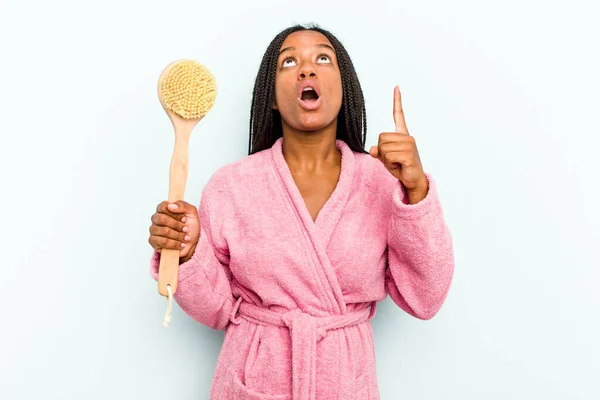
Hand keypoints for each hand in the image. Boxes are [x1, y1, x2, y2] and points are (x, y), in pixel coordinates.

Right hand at [148, 200, 199, 261]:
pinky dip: (175, 244)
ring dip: (178, 235)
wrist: (192, 243)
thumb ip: (183, 205)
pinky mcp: (153, 241)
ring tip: (185, 238)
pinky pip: (163, 242)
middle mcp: (156, 219)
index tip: (184, 218)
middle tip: (186, 229)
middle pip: (162, 219)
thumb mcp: (191, 213)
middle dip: (177, 225)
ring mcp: (153, 230)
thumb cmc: (190, 227)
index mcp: (164, 210)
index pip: (163, 206)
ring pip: (164, 231)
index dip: (175, 213)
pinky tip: (180, 244)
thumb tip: (171, 206)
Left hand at [369, 85, 427, 202]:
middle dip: (382, 151)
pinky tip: (400, 166)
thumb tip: (374, 150)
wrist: (413, 180)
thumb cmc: (401, 167)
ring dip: (386, 159)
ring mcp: (409, 144)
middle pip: (381, 138)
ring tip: (397, 163)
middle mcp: (407, 137)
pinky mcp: (409, 154)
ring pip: (383, 148)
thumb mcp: (386, 158)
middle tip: (393, 159)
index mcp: (402, 135)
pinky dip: (390, 164)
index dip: (397, 101)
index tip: (396, 87)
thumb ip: (378, 152)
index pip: (398, 115)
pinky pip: (389, 156)